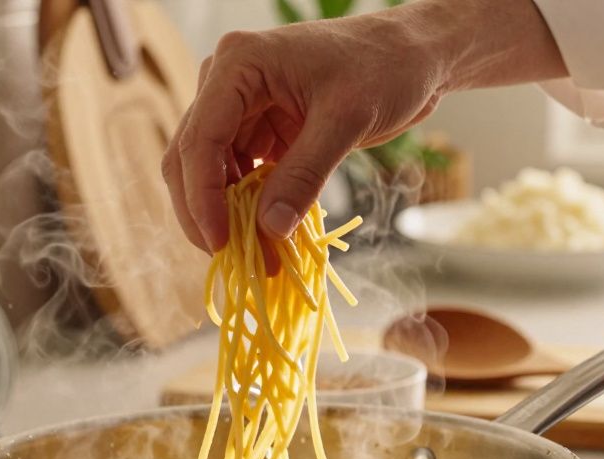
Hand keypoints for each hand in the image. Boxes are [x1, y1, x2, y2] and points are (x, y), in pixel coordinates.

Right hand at [161, 0, 565, 256]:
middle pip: (190, 158)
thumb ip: (305, 174)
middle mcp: (226, 83)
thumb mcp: (347, 120)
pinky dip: (247, 207)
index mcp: (238, 64)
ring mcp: (240, 107)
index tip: (219, 241)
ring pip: (209, 173)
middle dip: (205, 212)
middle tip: (231, 258)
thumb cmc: (385, 67)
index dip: (202, 196)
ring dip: (226, 215)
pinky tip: (265, 233)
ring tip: (255, 254)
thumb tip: (269, 230)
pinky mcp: (258, 129)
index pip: (200, 138)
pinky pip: (238, 175)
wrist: (413, 55)